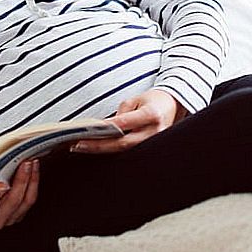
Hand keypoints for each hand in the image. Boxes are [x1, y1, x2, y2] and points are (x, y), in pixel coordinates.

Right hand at [0, 159, 39, 229]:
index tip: (1, 184)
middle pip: (12, 202)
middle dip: (20, 181)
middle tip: (24, 164)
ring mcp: (8, 217)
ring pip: (25, 201)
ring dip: (31, 181)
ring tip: (31, 163)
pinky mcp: (18, 212)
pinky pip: (30, 199)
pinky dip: (33, 183)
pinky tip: (33, 169)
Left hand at [71, 89, 185, 153]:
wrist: (173, 106)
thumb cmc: (154, 101)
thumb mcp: (136, 99)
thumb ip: (121, 113)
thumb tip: (105, 127)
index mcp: (151, 116)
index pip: (124, 124)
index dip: (104, 129)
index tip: (86, 132)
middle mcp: (154, 132)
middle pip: (122, 144)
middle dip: (98, 146)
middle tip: (78, 145)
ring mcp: (154, 144)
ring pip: (124, 152)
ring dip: (102, 150)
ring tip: (82, 148)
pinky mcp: (151, 150)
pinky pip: (128, 153)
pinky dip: (111, 152)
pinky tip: (97, 150)